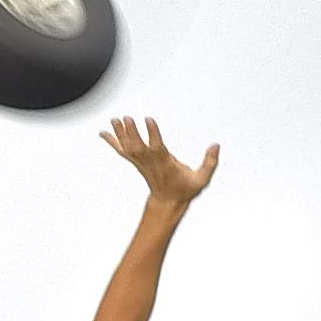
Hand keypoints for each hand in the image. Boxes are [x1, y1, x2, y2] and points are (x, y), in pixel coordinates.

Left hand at [105, 115, 219, 209]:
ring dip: (121, 134)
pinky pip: (122, 151)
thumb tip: (216, 145)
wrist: (168, 203)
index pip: (158, 148)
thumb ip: (210, 162)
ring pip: (129, 147)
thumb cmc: (185, 189)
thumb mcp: (202, 179)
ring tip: (115, 119)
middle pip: (139, 147)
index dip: (153, 134)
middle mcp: (151, 162)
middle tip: (127, 118)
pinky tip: (103, 132)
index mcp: (166, 164)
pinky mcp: (137, 163)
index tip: (148, 120)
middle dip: (132, 133)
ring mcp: (142, 163)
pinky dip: (112, 141)